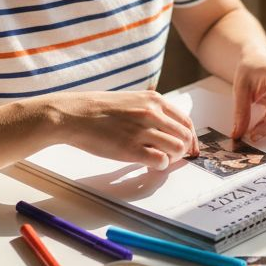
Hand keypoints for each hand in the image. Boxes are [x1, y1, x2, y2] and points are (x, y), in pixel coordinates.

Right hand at [48, 90, 198, 170]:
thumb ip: (150, 110)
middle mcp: (152, 113)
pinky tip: (150, 165)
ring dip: (172, 159)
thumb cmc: (98, 109)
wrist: (74, 114)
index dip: (191, 138)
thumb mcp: (131, 99)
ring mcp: (142, 131)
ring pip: (176, 149)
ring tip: (159, 160)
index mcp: (154, 100)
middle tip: (172, 158)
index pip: (186, 121)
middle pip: (185, 137)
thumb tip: (165, 128)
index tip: (190, 148)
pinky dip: (160, 166)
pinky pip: (161, 161)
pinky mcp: (131, 148)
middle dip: (183, 150)